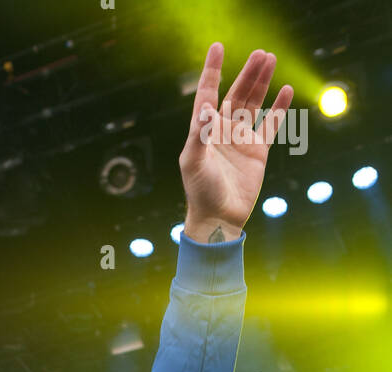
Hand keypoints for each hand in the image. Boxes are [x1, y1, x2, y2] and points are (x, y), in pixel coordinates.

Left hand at [179, 42, 293, 241]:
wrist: (219, 217)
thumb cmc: (201, 192)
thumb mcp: (194, 162)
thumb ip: (199, 134)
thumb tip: (206, 106)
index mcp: (204, 129)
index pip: (208, 92)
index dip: (212, 70)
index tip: (217, 47)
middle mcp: (223, 130)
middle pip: (236, 93)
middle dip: (247, 73)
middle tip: (261, 53)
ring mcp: (241, 139)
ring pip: (253, 103)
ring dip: (261, 83)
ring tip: (270, 59)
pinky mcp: (258, 151)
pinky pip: (271, 124)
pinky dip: (279, 108)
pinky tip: (285, 90)